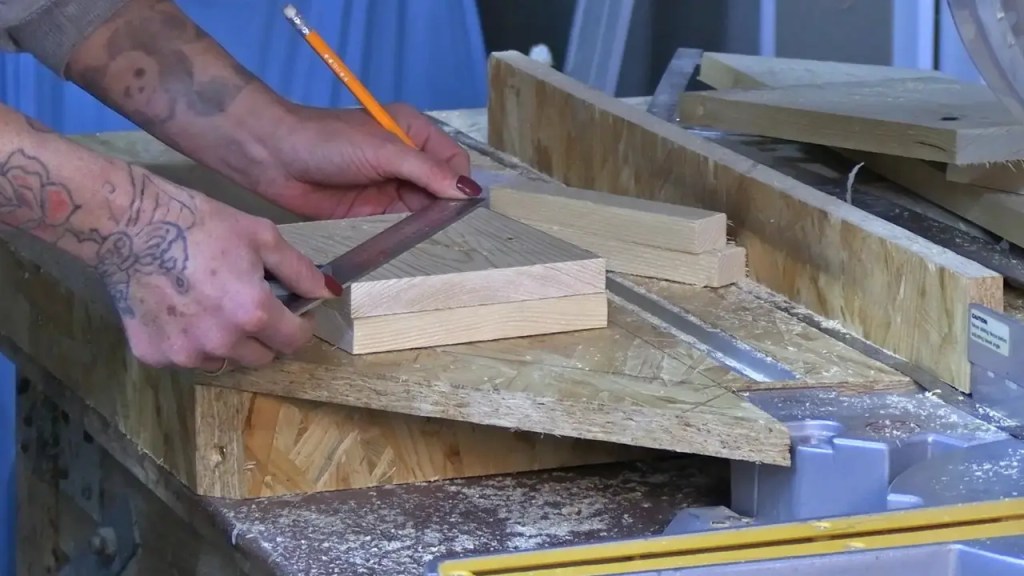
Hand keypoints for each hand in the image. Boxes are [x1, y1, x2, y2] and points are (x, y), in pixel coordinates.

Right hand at [116, 186, 337, 370]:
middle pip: (260, 357)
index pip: (294, 341)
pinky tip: (182, 309)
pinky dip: (190, 341)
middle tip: (252, 306)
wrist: (128, 225)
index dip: (301, 326)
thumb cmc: (199, 223)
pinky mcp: (153, 355)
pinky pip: (186, 357)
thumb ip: (299, 271)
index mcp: (253, 314)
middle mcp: (221, 342)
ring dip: (228, 342)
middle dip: (265, 336)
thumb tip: (326, 293)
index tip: (296, 313)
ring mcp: (184, 353)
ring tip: (213, 306)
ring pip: (223, 361)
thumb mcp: (261, 236)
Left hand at [253, 103, 481, 219]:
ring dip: (429, 222)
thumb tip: (471, 192)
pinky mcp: (372, 210)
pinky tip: (415, 245)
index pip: (453, 160)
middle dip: (447, 206)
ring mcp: (389, 185)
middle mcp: (406, 158)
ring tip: (435, 240)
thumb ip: (427, 172)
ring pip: (423, 208)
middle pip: (441, 187)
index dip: (459, 183)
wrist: (272, 156)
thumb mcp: (384, 151)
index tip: (460, 206)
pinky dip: (409, 234)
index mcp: (413, 131)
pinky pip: (400, 224)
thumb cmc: (329, 141)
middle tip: (451, 230)